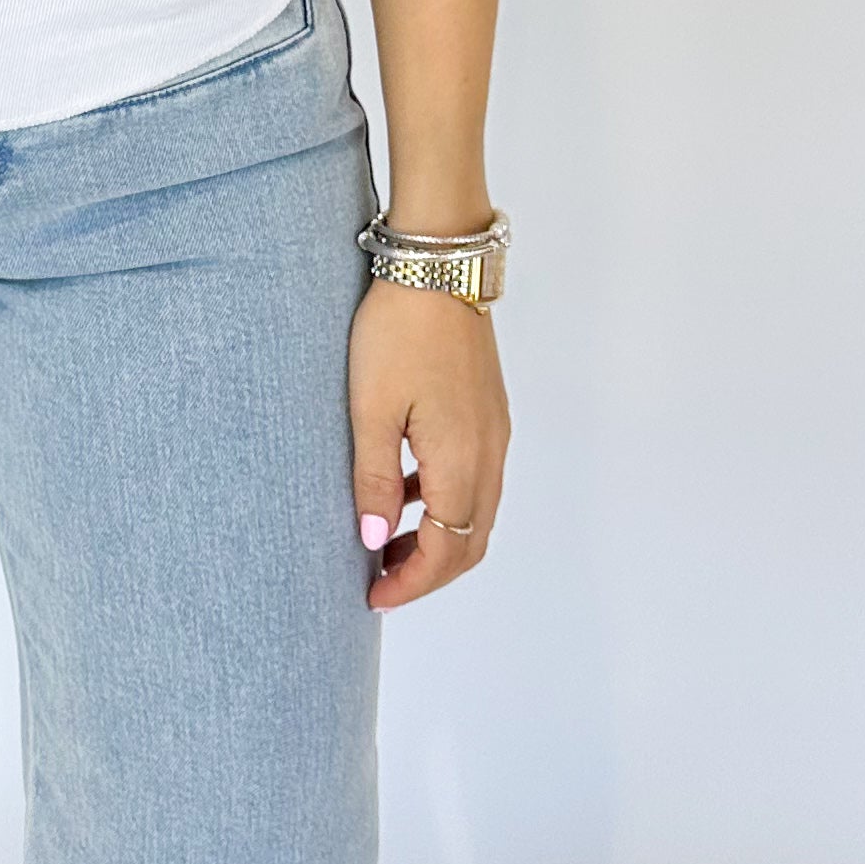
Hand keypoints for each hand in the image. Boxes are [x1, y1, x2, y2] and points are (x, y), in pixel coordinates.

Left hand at [351, 281, 508, 610]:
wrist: (438, 266)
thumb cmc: (398, 331)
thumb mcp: (370, 409)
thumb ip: (375, 480)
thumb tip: (376, 543)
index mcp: (462, 459)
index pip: (448, 548)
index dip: (412, 582)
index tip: (373, 596)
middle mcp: (489, 452)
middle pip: (471, 539)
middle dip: (429, 571)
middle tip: (381, 581)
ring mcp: (494, 431)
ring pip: (477, 510)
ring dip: (440, 538)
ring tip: (388, 542)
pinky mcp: (488, 411)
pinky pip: (476, 477)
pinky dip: (446, 502)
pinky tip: (406, 490)